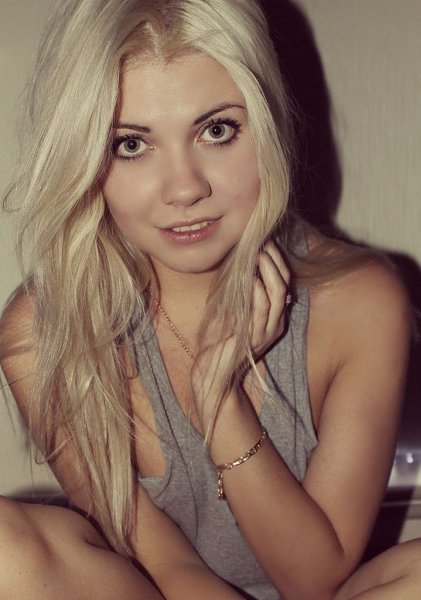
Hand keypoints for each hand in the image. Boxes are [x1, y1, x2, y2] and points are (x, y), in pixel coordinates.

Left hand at [192, 241, 290, 429]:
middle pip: (283, 284)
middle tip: (262, 242)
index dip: (275, 260)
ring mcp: (266, 332)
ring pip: (277, 294)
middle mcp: (274, 324)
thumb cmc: (217, 339)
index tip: (264, 241)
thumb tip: (237, 259)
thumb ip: (238, 289)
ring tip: (257, 254)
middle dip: (274, 261)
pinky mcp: (253, 338)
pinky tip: (250, 278)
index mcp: (272, 316)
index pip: (282, 282)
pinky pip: (261, 311)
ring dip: (267, 271)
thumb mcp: (229, 308)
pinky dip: (257, 291)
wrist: (211, 372)